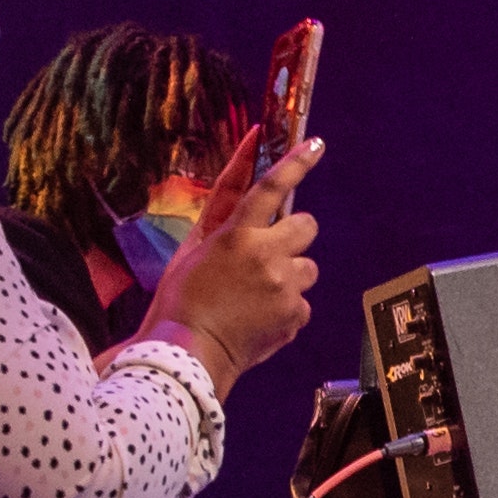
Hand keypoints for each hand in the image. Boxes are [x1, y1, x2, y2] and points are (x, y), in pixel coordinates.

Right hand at [154, 131, 326, 385]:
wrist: (188, 353)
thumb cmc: (181, 299)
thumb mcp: (192, 248)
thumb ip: (220, 212)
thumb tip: (239, 173)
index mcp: (237, 234)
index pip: (272, 187)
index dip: (296, 163)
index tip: (316, 144)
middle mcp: (267, 255)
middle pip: (307, 225)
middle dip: (292, 236)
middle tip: (269, 253)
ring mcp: (285, 286)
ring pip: (308, 267)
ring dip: (290, 275)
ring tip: (258, 294)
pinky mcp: (294, 315)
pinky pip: (302, 302)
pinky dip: (287, 309)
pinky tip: (260, 318)